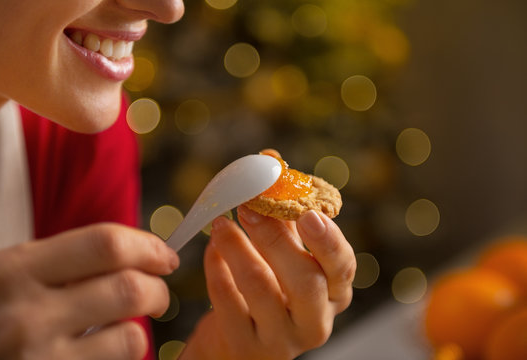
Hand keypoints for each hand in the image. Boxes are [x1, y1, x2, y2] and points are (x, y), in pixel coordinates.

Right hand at [0, 223, 178, 359]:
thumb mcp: (10, 275)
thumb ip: (66, 262)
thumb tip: (143, 254)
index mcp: (17, 269)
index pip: (106, 244)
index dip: (147, 247)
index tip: (163, 256)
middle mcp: (27, 314)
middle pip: (129, 289)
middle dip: (157, 290)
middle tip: (156, 295)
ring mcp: (38, 359)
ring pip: (132, 338)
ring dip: (139, 331)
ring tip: (126, 329)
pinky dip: (119, 358)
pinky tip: (102, 353)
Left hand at [181, 206, 355, 359]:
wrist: (242, 340)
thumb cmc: (272, 288)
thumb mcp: (286, 256)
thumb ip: (285, 217)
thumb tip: (272, 162)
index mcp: (334, 293)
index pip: (342, 267)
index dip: (327, 240)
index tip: (306, 213)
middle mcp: (315, 322)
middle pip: (304, 281)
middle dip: (274, 238)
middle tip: (247, 207)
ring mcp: (280, 339)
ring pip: (260, 288)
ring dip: (237, 247)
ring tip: (220, 224)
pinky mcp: (245, 345)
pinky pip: (227, 301)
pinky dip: (217, 268)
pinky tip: (213, 250)